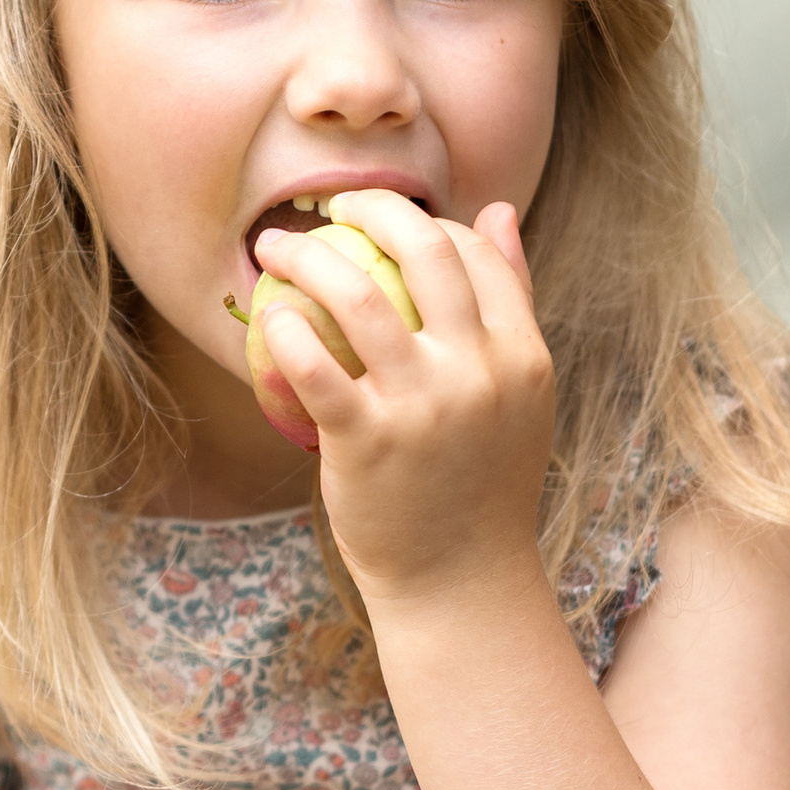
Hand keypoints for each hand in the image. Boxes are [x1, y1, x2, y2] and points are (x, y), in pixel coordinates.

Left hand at [251, 191, 555, 606]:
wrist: (459, 582)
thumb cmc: (479, 485)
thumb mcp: (516, 395)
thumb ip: (511, 306)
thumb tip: (498, 212)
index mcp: (522, 357)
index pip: (478, 256)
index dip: (430, 220)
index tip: (386, 221)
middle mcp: (478, 372)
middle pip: (424, 251)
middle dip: (371, 209)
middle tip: (329, 208)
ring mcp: (423, 406)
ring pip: (359, 296)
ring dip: (307, 256)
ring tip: (273, 248)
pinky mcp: (367, 441)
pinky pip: (313, 366)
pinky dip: (283, 330)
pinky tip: (267, 318)